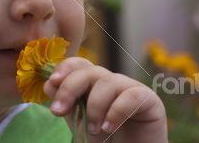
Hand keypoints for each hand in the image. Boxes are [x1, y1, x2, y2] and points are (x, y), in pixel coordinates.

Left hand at [43, 57, 167, 142]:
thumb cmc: (104, 141)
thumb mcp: (79, 121)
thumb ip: (66, 103)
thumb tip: (49, 84)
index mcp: (94, 84)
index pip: (79, 64)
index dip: (64, 68)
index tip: (52, 83)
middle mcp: (111, 81)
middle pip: (90, 71)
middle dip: (69, 88)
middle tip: (58, 111)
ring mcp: (131, 88)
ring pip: (108, 82)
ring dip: (94, 107)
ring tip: (93, 130)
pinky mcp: (149, 100)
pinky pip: (132, 96)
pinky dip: (116, 112)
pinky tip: (108, 128)